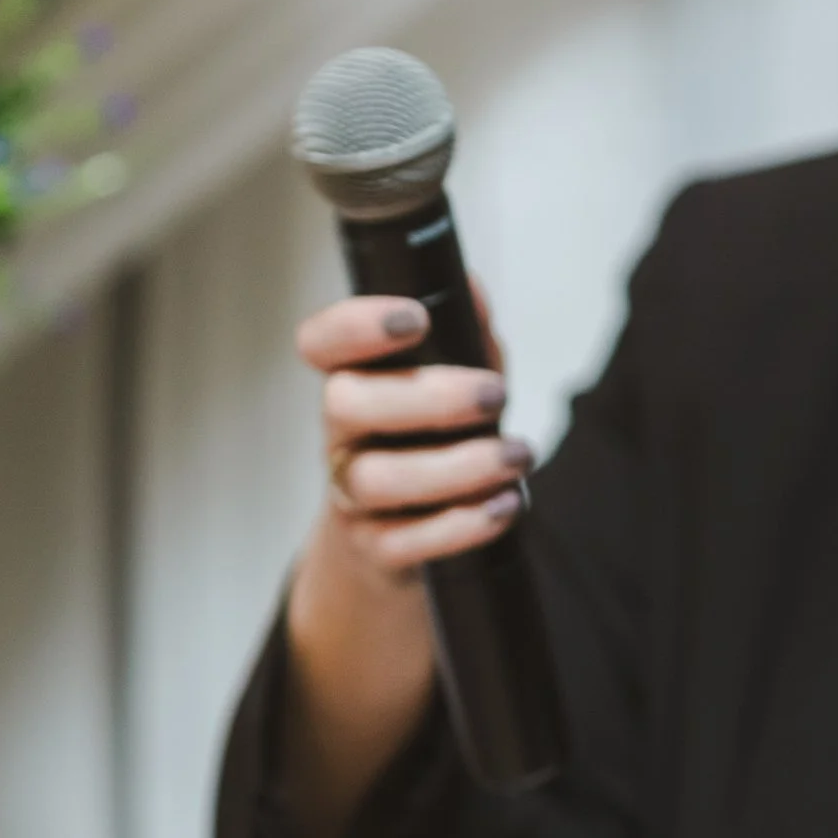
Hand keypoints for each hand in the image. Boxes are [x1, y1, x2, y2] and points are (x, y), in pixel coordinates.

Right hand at [283, 291, 530, 837]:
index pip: (319, 343)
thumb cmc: (432, 447)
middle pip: (346, 405)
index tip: (413, 318)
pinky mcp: (378, 551)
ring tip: (518, 456)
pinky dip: (461, 525)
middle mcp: (341, 438)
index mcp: (353, 383)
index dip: (352, 325)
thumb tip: (471, 287)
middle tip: (496, 394)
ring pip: (380, 479)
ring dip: (458, 466)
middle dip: (427, 396)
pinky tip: (506, 506)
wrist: (406, 545)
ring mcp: (353, 497)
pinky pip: (407, 542)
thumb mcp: (450, 386)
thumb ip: (463, 337)